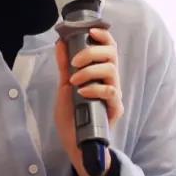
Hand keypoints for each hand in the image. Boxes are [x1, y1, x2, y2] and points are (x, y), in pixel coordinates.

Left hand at [54, 28, 123, 175]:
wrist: (75, 145)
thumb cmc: (72, 116)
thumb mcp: (65, 87)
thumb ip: (64, 66)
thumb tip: (60, 42)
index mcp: (100, 73)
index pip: (109, 48)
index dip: (103, 36)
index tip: (90, 31)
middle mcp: (110, 81)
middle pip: (112, 55)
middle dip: (92, 51)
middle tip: (75, 60)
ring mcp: (114, 95)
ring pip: (111, 71)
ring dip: (91, 70)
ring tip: (75, 80)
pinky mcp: (114, 110)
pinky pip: (111, 92)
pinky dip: (96, 88)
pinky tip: (83, 92)